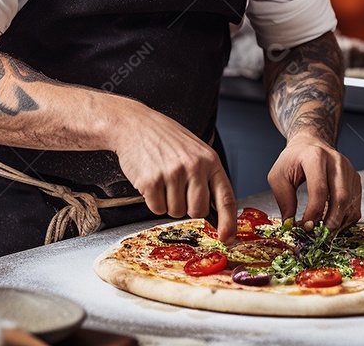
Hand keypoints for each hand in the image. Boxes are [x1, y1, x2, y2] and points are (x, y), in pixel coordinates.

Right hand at [112, 103, 236, 242]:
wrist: (134, 125)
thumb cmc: (165, 139)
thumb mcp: (195, 150)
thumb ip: (206, 177)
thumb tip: (215, 212)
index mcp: (209, 160)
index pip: (225, 198)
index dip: (228, 222)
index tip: (226, 238)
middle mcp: (194, 166)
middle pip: (197, 211)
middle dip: (188, 208)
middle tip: (177, 190)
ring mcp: (172, 173)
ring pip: (176, 212)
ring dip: (168, 202)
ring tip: (163, 179)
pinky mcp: (151, 181)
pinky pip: (156, 208)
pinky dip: (153, 200)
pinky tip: (151, 180)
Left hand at [267, 135, 361, 230]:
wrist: (310, 144)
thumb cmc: (293, 159)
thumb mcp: (278, 175)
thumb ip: (284, 200)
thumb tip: (291, 224)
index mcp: (315, 157)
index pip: (319, 189)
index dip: (313, 212)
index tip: (306, 226)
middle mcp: (337, 162)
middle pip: (341, 197)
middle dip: (331, 221)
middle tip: (320, 236)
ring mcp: (349, 170)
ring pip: (351, 203)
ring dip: (339, 222)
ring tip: (324, 232)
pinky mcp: (355, 179)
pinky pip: (355, 204)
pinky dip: (345, 218)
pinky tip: (332, 222)